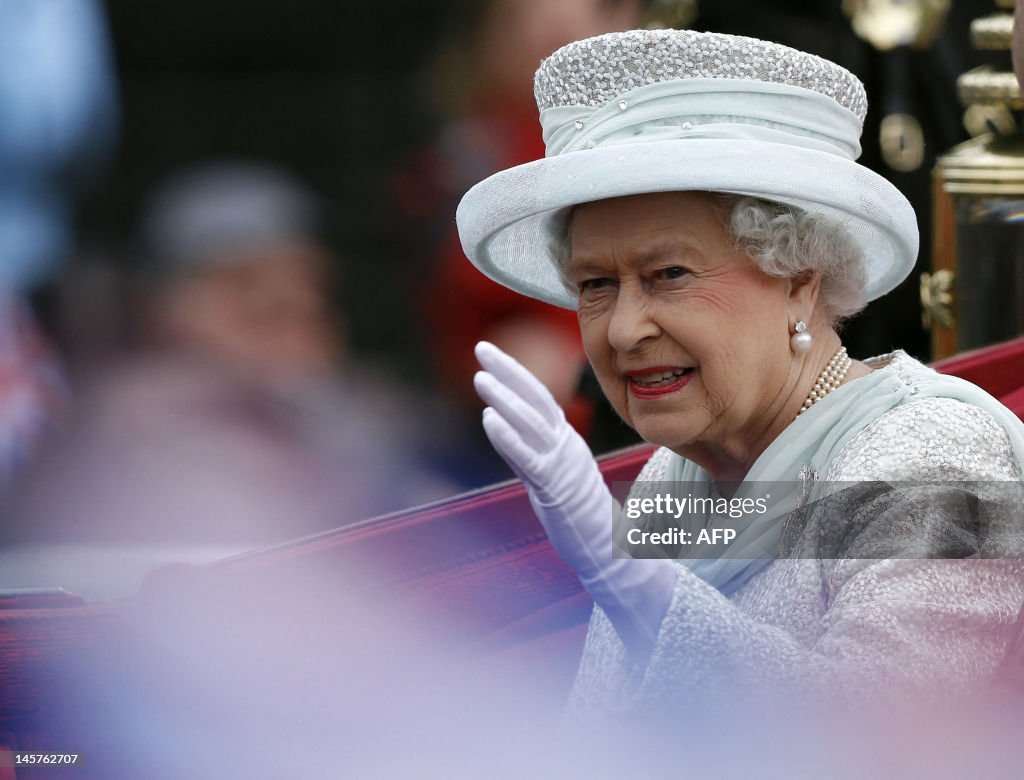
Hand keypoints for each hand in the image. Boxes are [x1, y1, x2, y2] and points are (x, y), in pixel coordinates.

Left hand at [474, 341, 675, 654]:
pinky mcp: (557, 489)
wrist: (612, 554)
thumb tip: (507, 433)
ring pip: (532, 424)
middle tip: (482, 346)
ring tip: (480, 378)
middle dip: (508, 371)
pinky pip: (530, 459)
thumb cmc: (582, 519)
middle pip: (536, 399)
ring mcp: (563, 465)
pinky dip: (509, 438)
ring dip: (505, 398)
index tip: (492, 354)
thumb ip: (534, 456)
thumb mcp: (556, 477)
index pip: (540, 398)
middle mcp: (566, 447)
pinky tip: (489, 420)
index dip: (516, 374)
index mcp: (566, 442)